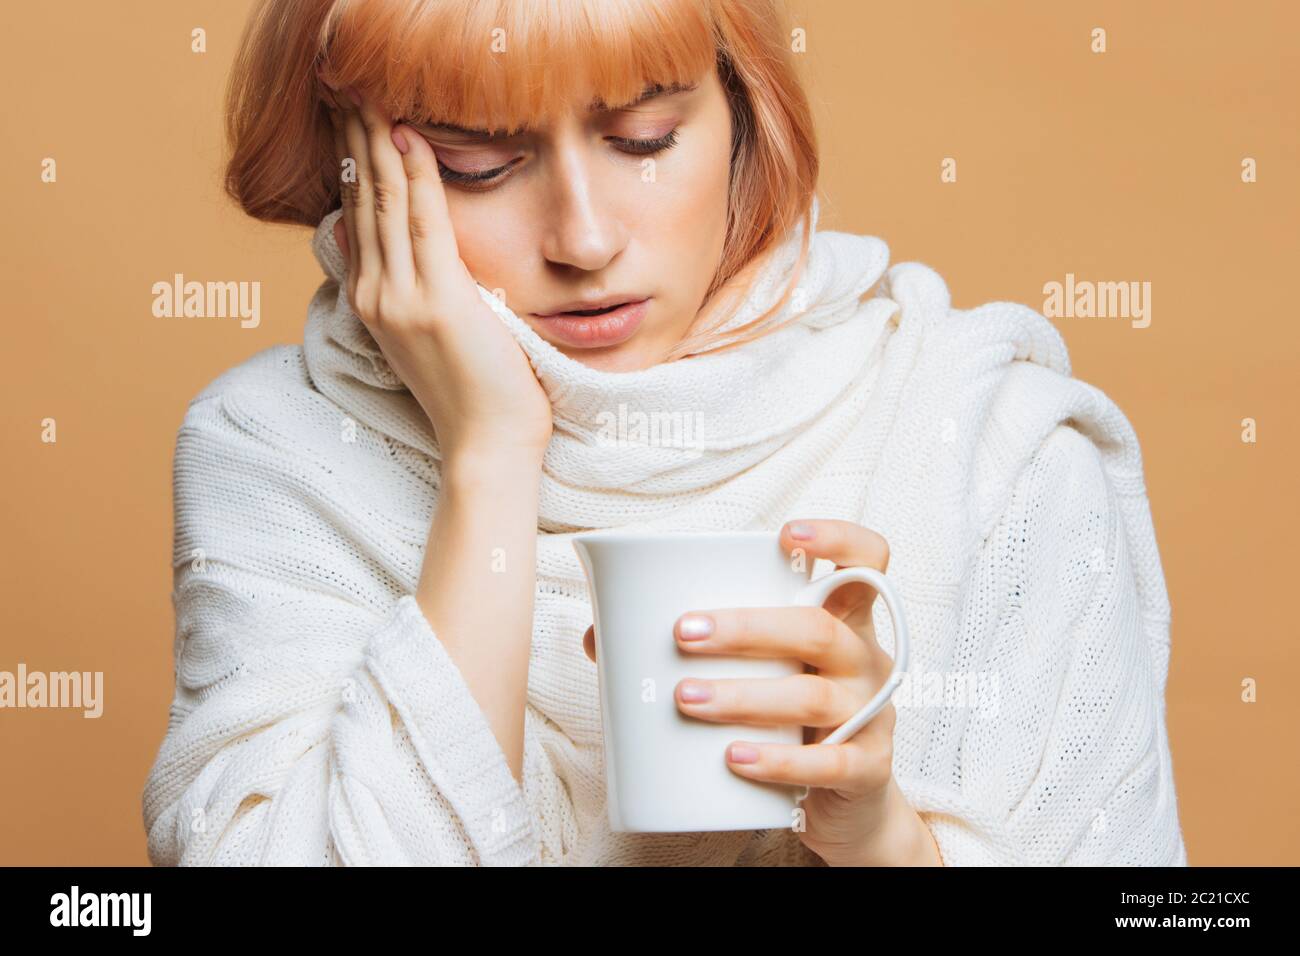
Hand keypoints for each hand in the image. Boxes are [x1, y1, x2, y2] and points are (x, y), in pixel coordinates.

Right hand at [324, 84, 552, 464]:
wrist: (485, 444)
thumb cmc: (472, 393)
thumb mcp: (429, 335)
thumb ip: (411, 289)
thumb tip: (395, 250)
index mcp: (373, 302)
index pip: (357, 217)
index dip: (352, 165)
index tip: (351, 122)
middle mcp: (376, 295)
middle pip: (362, 201)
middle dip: (355, 141)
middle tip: (350, 91)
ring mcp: (401, 299)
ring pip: (384, 204)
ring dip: (377, 144)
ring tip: (371, 97)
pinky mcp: (437, 302)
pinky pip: (424, 223)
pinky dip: (417, 177)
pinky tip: (409, 138)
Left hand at [582, 519, 941, 864]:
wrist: (847, 805)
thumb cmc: (791, 721)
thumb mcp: (762, 674)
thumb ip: (697, 650)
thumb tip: (602, 635)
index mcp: (844, 622)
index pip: (867, 563)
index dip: (839, 539)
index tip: (787, 535)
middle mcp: (865, 660)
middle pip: (819, 628)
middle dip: (747, 627)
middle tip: (683, 632)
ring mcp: (871, 715)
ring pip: (813, 696)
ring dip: (743, 695)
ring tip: (685, 698)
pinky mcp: (867, 770)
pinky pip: (828, 764)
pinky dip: (778, 760)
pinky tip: (734, 757)